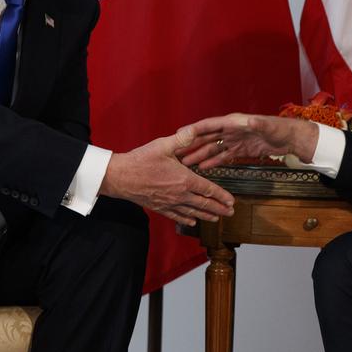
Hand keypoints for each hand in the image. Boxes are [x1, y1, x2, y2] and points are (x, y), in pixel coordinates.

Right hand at [100, 128, 234, 226]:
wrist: (119, 177)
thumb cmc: (141, 160)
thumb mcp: (164, 145)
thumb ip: (182, 139)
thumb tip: (196, 129)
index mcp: (184, 179)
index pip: (209, 189)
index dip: (222, 196)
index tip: (232, 201)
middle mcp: (180, 194)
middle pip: (204, 204)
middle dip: (219, 209)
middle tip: (231, 213)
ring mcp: (169, 202)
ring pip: (192, 212)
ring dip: (206, 216)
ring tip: (217, 219)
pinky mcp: (159, 207)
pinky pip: (176, 215)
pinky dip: (186, 219)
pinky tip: (193, 221)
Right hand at [179, 113, 318, 168]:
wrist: (290, 138)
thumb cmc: (279, 129)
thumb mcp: (268, 126)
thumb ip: (257, 124)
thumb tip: (249, 121)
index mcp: (233, 122)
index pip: (209, 124)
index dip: (194, 129)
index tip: (179, 134)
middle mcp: (230, 130)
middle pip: (207, 137)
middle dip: (191, 144)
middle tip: (176, 153)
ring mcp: (234, 140)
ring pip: (212, 148)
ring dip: (199, 155)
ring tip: (185, 163)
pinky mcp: (239, 150)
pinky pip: (222, 156)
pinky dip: (212, 162)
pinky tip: (202, 168)